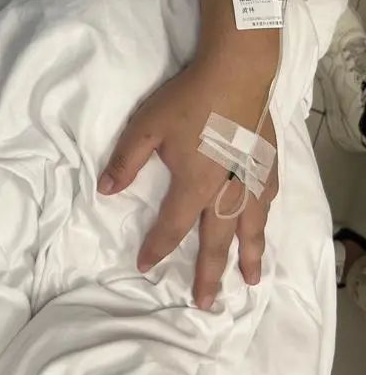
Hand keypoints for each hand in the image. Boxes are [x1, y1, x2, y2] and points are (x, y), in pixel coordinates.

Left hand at [98, 59, 277, 309]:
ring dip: (248, 258)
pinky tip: (263, 227)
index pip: (172, 227)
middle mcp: (227, 191)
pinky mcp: (268, 164)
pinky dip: (265, 223)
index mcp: (195, 185)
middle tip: (206, 303)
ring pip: (252, 230)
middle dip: (209, 275)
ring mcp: (252, 179)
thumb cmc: (189, 98)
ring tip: (249, 283)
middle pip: (217, 242)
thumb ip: (126, 161)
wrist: (237, 71)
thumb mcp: (146, 127)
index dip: (156, 248)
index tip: (145, 266)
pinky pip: (268, 204)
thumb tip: (106, 191)